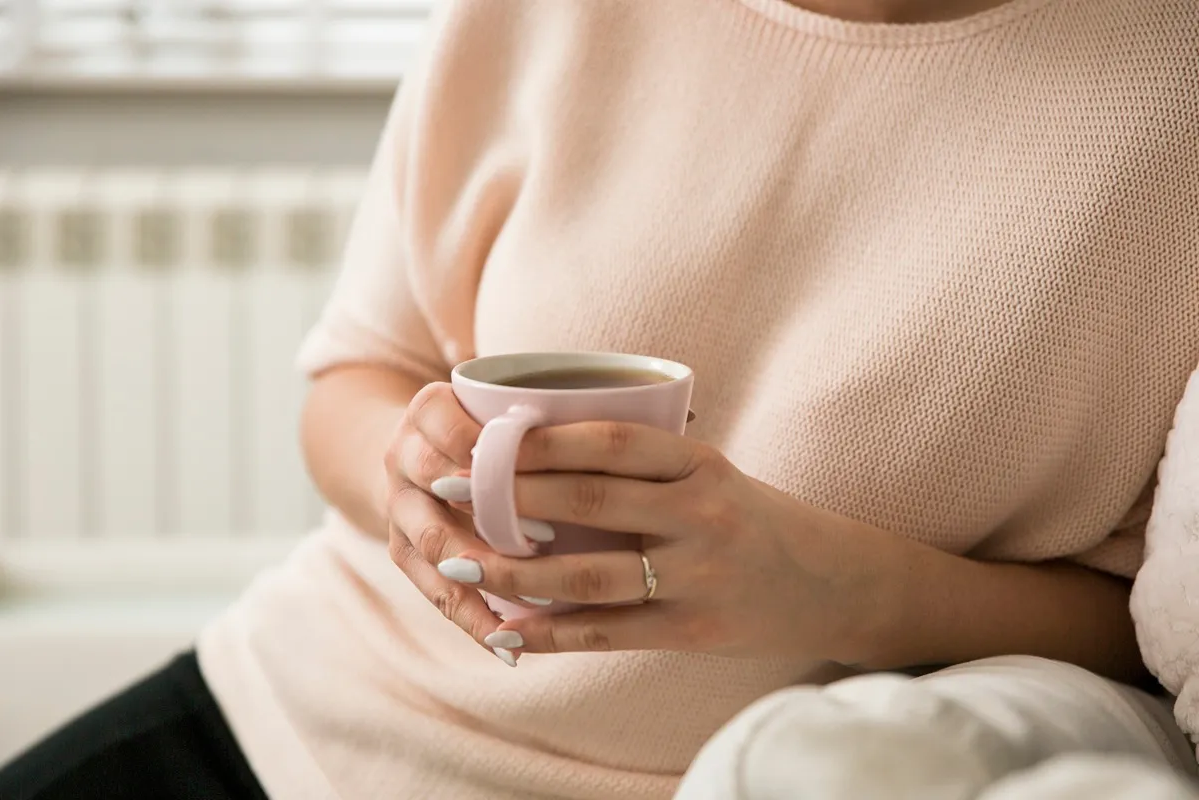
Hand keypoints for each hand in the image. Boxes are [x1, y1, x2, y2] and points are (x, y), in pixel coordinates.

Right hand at [381, 382, 552, 663]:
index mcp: (430, 409)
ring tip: (540, 600)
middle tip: (550, 538)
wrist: (419, 448)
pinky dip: (474, 621)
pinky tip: (510, 649)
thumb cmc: (490, 425)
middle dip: (490, 515)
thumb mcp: (509, 404)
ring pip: (433, 547)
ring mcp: (397, 507)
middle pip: (437, 486)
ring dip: (486, 573)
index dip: (498, 455)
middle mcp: (402, 454)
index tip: (551, 474)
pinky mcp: (400, 553)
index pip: (458, 427)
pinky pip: (433, 594)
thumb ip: (563, 410)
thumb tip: (677, 414)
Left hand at [431, 422, 883, 663]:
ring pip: (589, 573)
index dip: (539, 440)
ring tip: (461, 567)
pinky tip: (506, 632)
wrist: (832, 584)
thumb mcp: (710, 474)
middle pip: (588, 500)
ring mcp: (699, 576)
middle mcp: (701, 514)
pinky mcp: (693, 631)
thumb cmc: (753, 519)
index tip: (480, 438)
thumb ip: (645, 462)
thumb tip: (543, 444)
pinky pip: (607, 633)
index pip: (610, 441)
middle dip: (508, 496)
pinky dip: (550, 635)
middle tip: (445, 492)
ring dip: (514, 572)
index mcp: (701, 464)